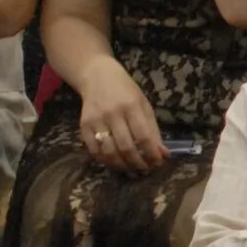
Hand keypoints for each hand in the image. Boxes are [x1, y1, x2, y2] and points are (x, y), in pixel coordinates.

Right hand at [75, 61, 166, 175]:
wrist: (97, 76)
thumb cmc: (125, 91)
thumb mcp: (144, 105)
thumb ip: (153, 130)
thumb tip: (163, 154)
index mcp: (131, 106)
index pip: (144, 136)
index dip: (152, 154)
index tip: (158, 163)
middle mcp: (112, 114)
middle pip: (126, 147)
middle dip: (138, 163)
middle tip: (145, 170)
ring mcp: (96, 120)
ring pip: (108, 152)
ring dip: (121, 165)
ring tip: (130, 169)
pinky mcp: (83, 126)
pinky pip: (93, 150)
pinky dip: (105, 160)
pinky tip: (114, 162)